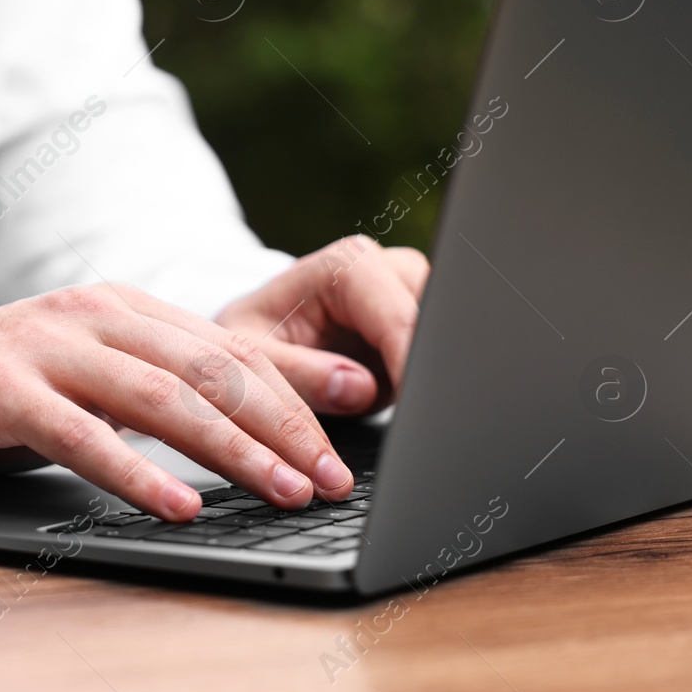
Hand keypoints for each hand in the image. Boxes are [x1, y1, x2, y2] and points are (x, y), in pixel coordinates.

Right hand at [0, 284, 353, 521]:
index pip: (228, 345)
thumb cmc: (11, 388)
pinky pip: (81, 435)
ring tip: (279, 489)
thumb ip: (170, 381)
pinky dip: (135, 472)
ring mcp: (47, 349)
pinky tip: (178, 505)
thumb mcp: (99, 373)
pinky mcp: (3, 391)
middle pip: (207, 366)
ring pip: (158, 396)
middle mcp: (93, 315)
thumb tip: (265, 415)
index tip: (353, 422)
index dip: (296, 384)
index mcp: (125, 306)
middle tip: (329, 472)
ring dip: (229, 447)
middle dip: (280, 422)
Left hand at [215, 236, 427, 416]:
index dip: (413, 370)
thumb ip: (299, 373)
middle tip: (412, 426)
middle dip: (424, 375)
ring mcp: (407, 297)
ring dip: (422, 383)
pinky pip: (436, 361)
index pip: (402, 319)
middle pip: (436, 325)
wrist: (247, 340)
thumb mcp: (252, 359)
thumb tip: (356, 387)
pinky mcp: (416, 330)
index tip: (417, 416)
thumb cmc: (247, 341)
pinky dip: (421, 389)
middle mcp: (386, 271)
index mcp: (347, 265)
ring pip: (444, 343)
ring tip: (391, 417)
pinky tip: (400, 410)